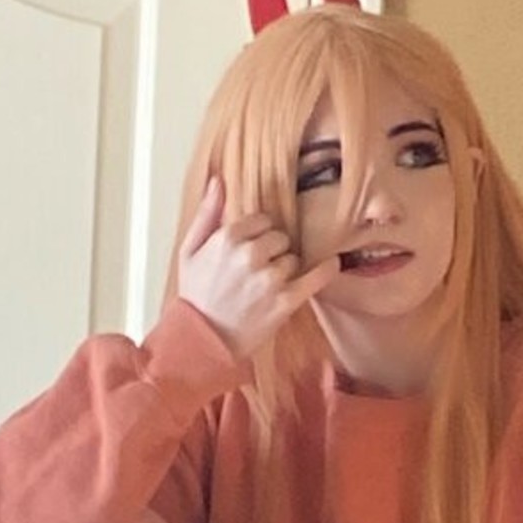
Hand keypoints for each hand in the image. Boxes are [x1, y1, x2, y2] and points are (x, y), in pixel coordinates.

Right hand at [177, 174, 339, 359]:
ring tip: (268, 287)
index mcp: (228, 237)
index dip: (258, 234)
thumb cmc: (196, 295)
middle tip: (259, 271)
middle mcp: (251, 254)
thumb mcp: (189, 250)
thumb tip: (218, 181)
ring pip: (293, 258)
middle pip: (280, 238)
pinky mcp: (285, 301)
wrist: (204, 341)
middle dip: (273, 251)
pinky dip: (326, 270)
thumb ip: (207, 214)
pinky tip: (333, 263)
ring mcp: (270, 278)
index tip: (252, 249)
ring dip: (286, 269)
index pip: (261, 220)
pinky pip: (315, 277)